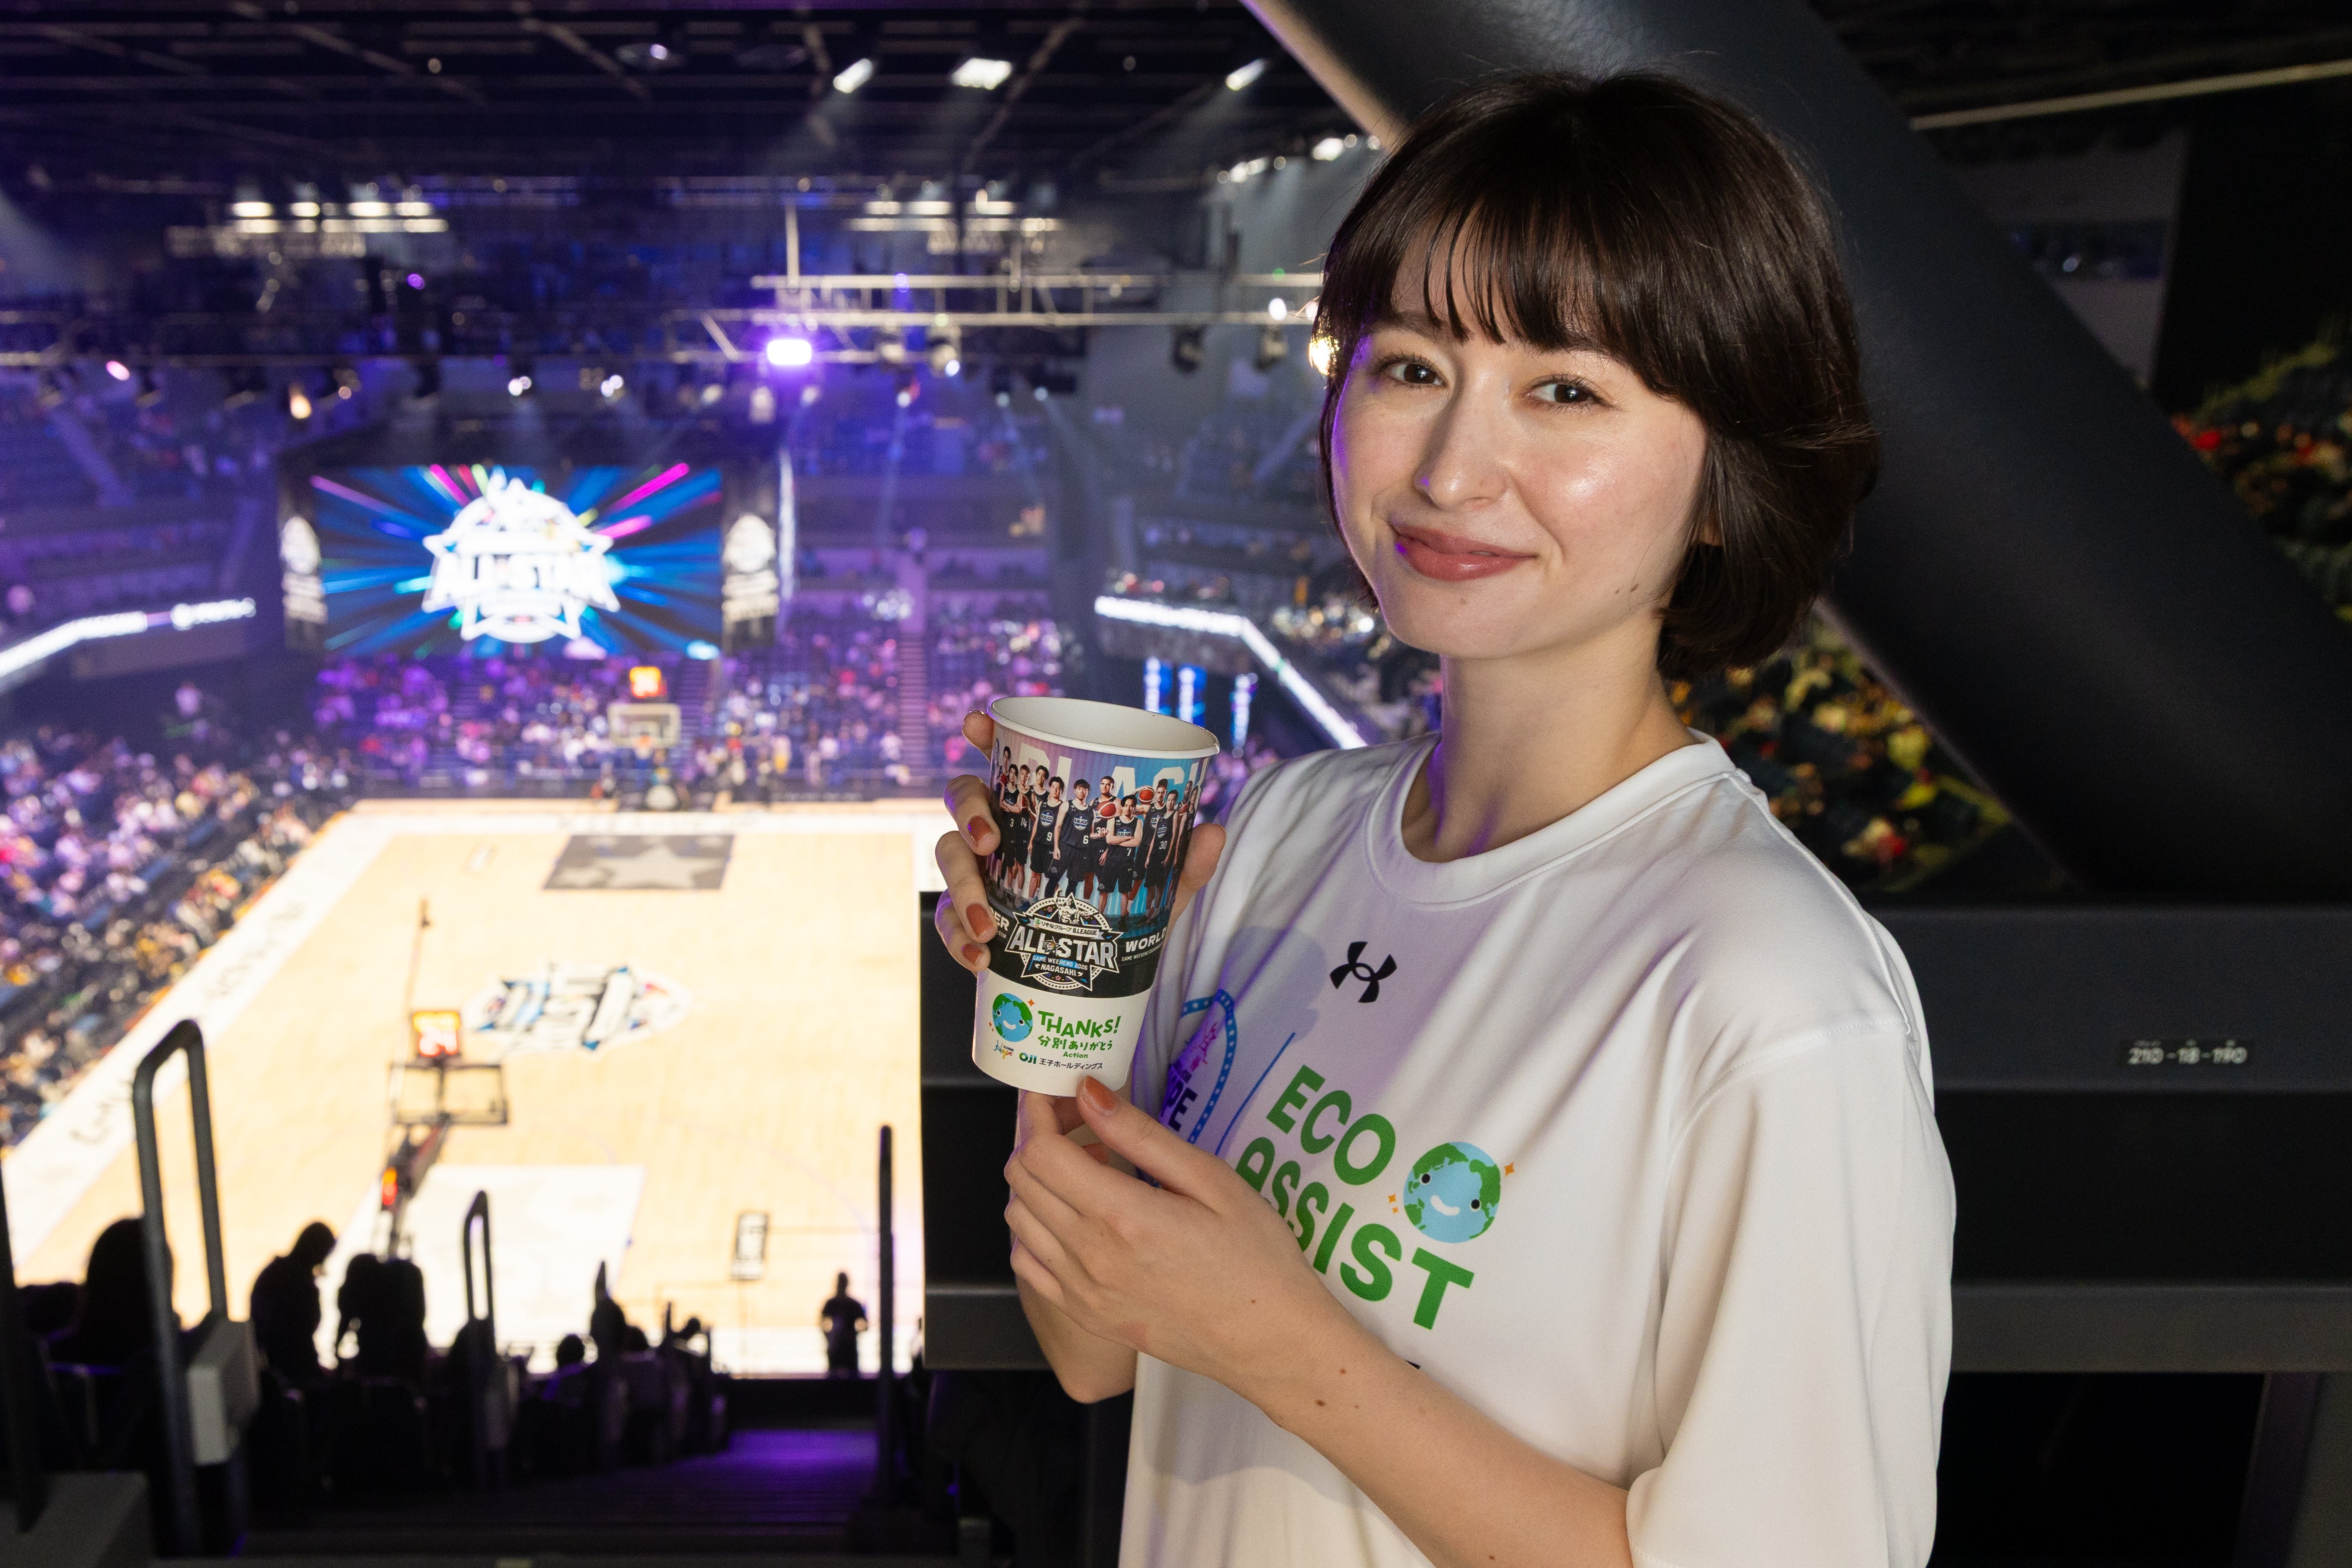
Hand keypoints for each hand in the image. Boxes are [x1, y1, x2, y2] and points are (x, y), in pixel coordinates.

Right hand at [934, 710, 1226, 975]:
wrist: (1100, 974)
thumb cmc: (1122, 912)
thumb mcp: (1161, 889)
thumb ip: (1184, 862)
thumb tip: (1214, 832)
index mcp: (1041, 805)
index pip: (1005, 757)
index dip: (984, 733)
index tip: (976, 723)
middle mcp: (1000, 829)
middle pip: (963, 796)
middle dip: (968, 813)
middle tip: (989, 841)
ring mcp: (979, 871)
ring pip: (947, 856)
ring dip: (962, 887)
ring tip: (988, 924)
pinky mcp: (968, 918)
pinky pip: (946, 921)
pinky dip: (957, 939)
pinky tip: (979, 957)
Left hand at [1004, 1077, 1355, 1397]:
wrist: (1268, 1340)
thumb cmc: (1255, 1256)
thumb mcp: (1211, 1179)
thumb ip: (1141, 1135)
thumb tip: (1088, 1094)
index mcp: (1122, 1216)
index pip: (1041, 1152)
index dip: (1039, 1111)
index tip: (1056, 1093)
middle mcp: (1088, 1256)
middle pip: (1022, 1179)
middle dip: (1038, 1135)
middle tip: (1080, 1122)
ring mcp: (1080, 1292)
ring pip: (1018, 1218)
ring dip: (1037, 1181)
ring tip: (1087, 1168)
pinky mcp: (1084, 1315)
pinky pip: (1028, 1263)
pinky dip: (1036, 1228)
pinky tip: (1075, 1216)